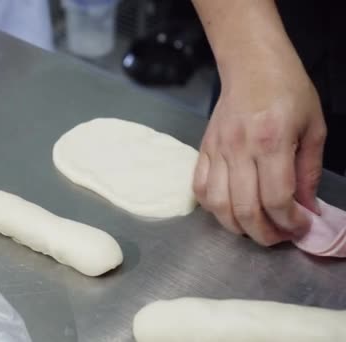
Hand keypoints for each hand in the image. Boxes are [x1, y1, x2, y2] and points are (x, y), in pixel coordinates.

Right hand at [193, 56, 326, 245]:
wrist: (251, 66)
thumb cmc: (288, 91)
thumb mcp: (314, 127)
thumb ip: (309, 171)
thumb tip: (306, 208)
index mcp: (272, 141)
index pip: (277, 197)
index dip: (290, 222)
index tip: (301, 227)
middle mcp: (240, 149)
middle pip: (245, 209)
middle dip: (264, 234)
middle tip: (279, 236)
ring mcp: (217, 150)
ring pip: (218, 205)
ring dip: (236, 226)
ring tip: (254, 227)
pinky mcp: (203, 150)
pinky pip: (199, 189)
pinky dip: (213, 208)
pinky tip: (229, 208)